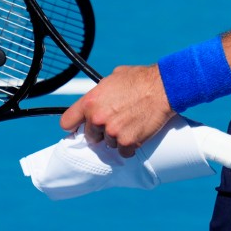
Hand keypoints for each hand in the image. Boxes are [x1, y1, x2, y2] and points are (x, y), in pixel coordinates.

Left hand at [58, 64, 174, 155]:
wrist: (163, 88)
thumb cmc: (140, 79)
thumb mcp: (112, 79)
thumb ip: (100, 93)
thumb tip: (96, 99)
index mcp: (90, 102)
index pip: (67, 122)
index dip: (74, 126)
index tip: (79, 128)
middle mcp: (97, 119)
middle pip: (90, 136)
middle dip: (100, 132)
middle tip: (114, 123)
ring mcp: (112, 132)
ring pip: (109, 144)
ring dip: (117, 138)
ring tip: (130, 124)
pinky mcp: (128, 142)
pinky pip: (124, 152)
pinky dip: (130, 146)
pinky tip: (136, 134)